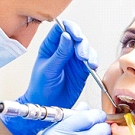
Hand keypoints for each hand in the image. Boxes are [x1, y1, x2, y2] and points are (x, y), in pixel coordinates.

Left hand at [2, 20, 97, 134]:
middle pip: (77, 37)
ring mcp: (74, 59)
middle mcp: (63, 50)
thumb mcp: (48, 70)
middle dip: (82, 44)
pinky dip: (93, 62)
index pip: (61, 29)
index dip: (70, 28)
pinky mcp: (82, 69)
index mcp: (50, 46)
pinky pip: (91, 60)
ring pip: (86, 48)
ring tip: (88, 63)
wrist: (47, 106)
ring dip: (89, 53)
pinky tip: (92, 66)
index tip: (76, 35)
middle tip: (82, 55)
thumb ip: (59, 53)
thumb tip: (66, 36)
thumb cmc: (41, 88)